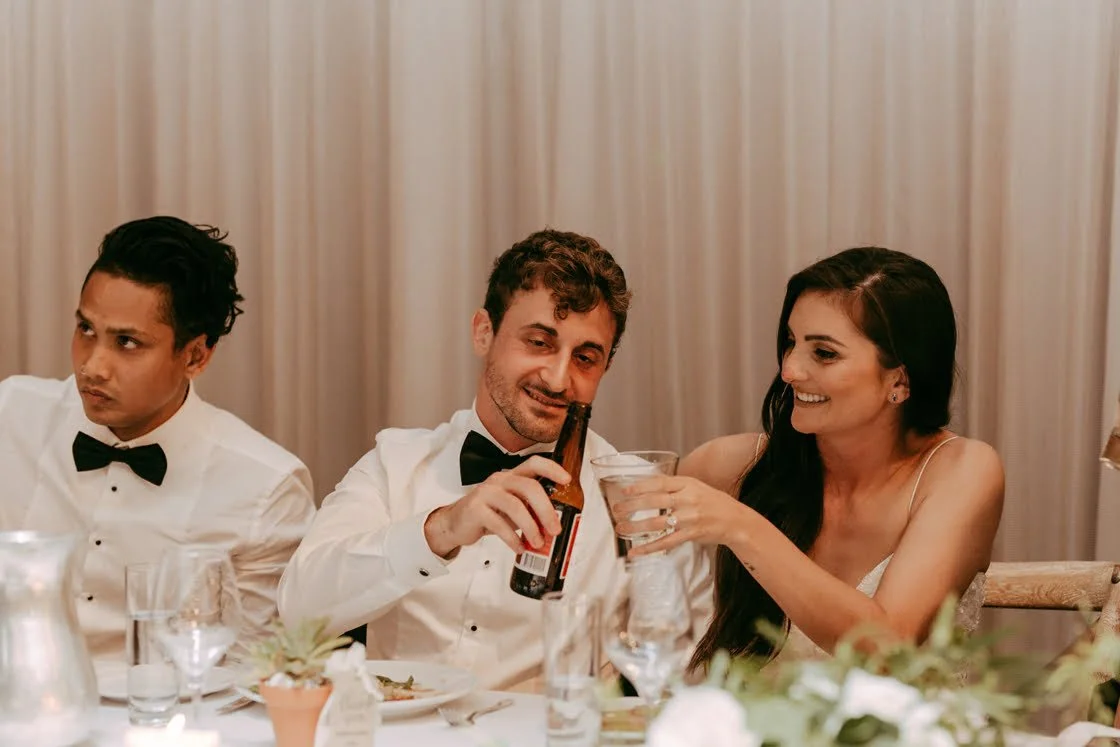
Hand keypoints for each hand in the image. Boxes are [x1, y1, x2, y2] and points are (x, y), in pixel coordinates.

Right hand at [424, 456, 568, 557]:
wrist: (456, 523)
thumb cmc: (488, 514)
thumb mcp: (512, 508)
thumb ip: (530, 510)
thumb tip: (556, 524)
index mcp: (512, 476)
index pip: (534, 463)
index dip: (552, 469)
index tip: (567, 480)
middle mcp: (500, 480)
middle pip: (529, 487)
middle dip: (546, 510)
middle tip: (555, 529)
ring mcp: (486, 493)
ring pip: (515, 506)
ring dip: (530, 527)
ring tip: (537, 542)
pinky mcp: (475, 509)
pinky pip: (499, 524)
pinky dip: (513, 538)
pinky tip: (519, 547)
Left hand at [611, 475, 747, 556]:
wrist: (735, 520)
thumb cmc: (713, 502)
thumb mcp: (695, 486)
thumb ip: (675, 486)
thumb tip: (648, 486)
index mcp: (687, 484)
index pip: (659, 483)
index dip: (640, 486)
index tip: (625, 491)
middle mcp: (687, 499)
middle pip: (654, 501)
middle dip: (632, 505)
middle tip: (617, 509)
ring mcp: (689, 518)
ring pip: (657, 523)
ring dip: (636, 527)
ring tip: (620, 529)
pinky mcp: (690, 535)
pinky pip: (665, 543)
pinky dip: (648, 548)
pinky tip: (635, 552)